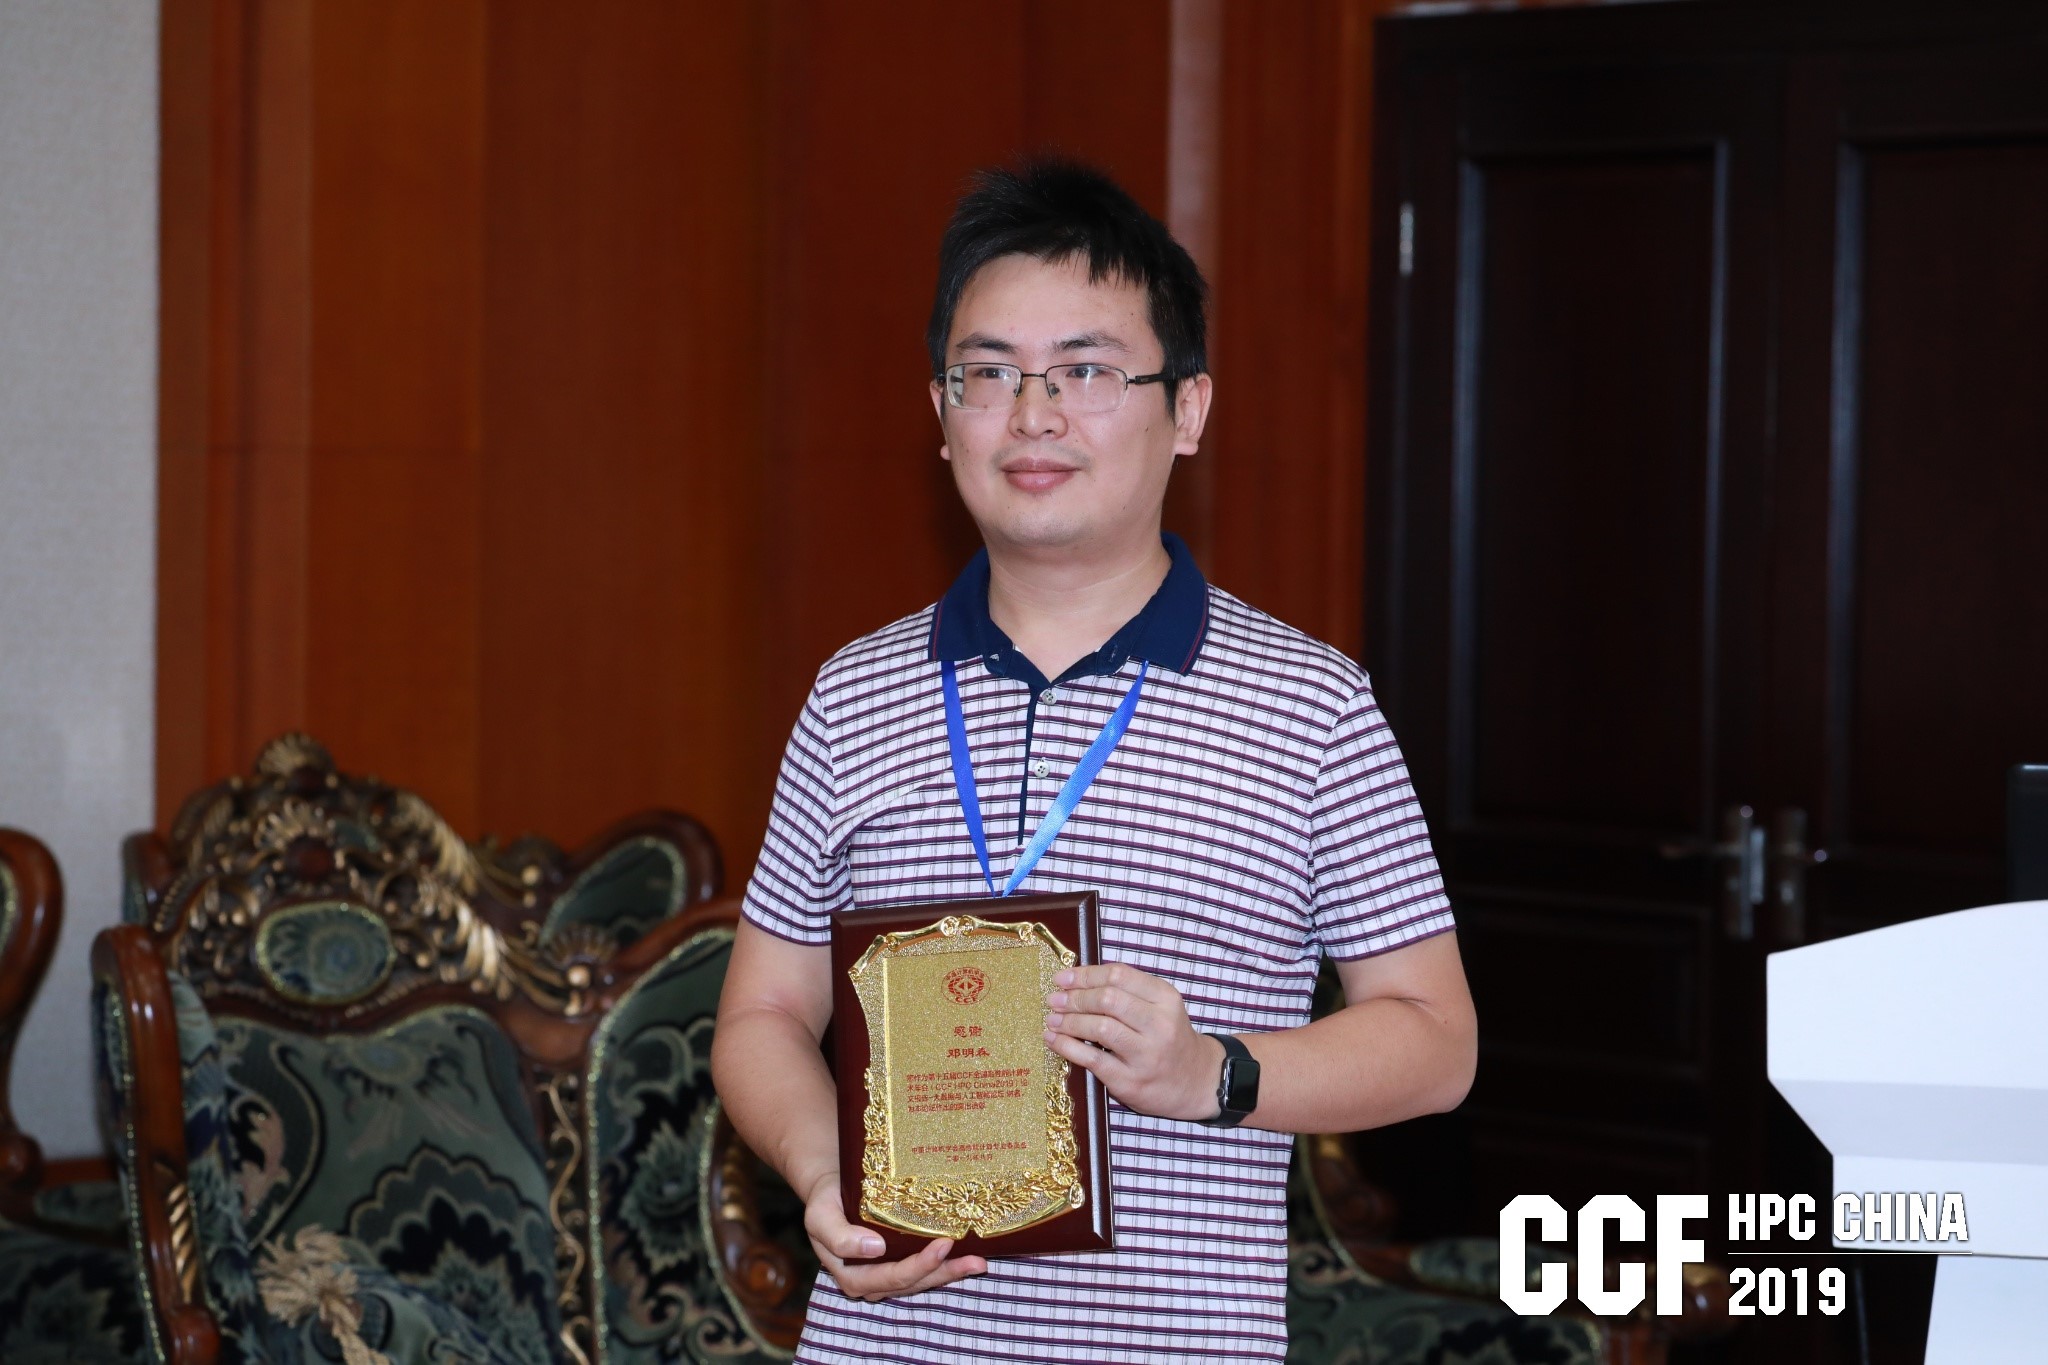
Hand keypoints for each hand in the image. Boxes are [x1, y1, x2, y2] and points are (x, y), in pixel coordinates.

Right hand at [800, 1171, 986, 1300]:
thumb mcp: (820, 1216)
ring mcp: (888, 1274)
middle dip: (945, 1272)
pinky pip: (926, 1269)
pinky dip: (948, 1264)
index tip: (943, 1245)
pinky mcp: (900, 1262)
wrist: (831, 1190)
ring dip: (952, 1272)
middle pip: (914, 1283)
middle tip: (974, 1258)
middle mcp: (873, 1281)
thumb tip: (875, 1249)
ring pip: (924, 1280)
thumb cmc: (825, 1202)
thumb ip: (840, 1237)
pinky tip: (970, 1256)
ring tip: (979, 1262)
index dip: (919, 1265)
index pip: (892, 1277)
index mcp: (852, 1276)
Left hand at [1045, 962, 1226, 1120]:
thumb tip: (1076, 980)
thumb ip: (1128, 991)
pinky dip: (1067, 1047)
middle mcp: (1160, 1025)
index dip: (1085, 974)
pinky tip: (1053, 1040)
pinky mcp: (1131, 1081)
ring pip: (1100, 1028)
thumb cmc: (1169, 1038)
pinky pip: (1093, 1059)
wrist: (1196, 1082)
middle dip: (1074, 997)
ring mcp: (1146, 1055)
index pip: (1119, 976)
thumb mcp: (1161, 1007)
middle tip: (1053, 999)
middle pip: (1108, 999)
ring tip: (1051, 1019)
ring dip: (1068, 1021)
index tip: (1062, 978)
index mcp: (1166, 999)